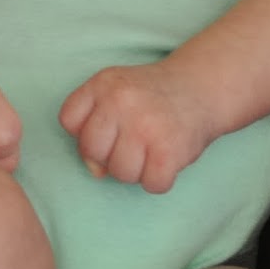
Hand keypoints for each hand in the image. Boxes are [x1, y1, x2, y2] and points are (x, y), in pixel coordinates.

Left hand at [58, 62, 217, 193]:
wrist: (201, 87)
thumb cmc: (151, 97)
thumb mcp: (115, 92)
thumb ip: (94, 124)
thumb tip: (95, 170)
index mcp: (102, 84)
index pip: (68, 120)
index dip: (84, 132)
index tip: (107, 128)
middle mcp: (121, 101)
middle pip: (91, 151)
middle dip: (109, 155)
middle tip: (132, 143)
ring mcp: (145, 126)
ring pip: (120, 173)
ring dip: (136, 170)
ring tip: (150, 150)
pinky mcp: (169, 149)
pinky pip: (152, 184)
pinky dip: (160, 180)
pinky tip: (165, 160)